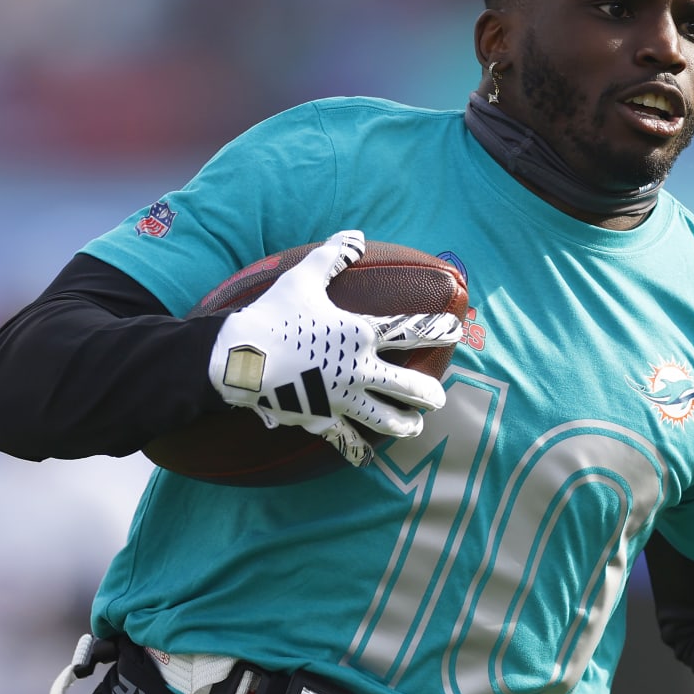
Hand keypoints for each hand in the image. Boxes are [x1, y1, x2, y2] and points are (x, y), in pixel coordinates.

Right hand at [209, 230, 463, 466]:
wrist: (238, 357)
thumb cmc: (273, 314)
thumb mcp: (304, 278)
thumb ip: (332, 256)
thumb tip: (355, 237)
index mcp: (359, 334)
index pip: (409, 331)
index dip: (436, 330)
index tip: (455, 331)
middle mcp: (358, 370)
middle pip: (407, 386)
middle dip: (427, 393)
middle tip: (438, 397)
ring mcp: (341, 399)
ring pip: (384, 420)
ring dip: (404, 424)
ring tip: (415, 426)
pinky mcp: (320, 420)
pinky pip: (345, 439)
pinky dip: (357, 449)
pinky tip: (366, 457)